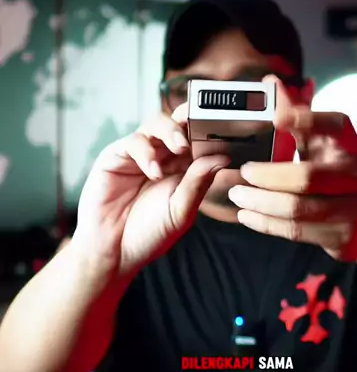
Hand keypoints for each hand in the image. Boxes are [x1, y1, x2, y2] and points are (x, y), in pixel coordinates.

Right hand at [71, 111, 227, 277]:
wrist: (114, 252)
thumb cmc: (148, 234)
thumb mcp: (181, 211)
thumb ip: (198, 183)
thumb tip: (222, 157)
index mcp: (183, 169)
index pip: (200, 140)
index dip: (213, 132)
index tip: (228, 129)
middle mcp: (162, 157)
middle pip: (179, 124)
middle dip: (192, 120)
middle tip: (204, 126)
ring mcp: (139, 154)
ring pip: (157, 124)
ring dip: (172, 131)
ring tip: (181, 147)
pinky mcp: (116, 156)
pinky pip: (134, 141)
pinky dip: (147, 152)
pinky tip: (154, 172)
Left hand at [228, 76, 356, 261]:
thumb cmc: (339, 174)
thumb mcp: (324, 143)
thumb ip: (297, 115)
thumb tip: (271, 81)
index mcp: (350, 144)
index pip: (333, 125)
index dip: (306, 120)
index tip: (275, 118)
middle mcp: (356, 174)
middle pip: (307, 176)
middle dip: (268, 175)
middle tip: (244, 171)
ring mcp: (351, 208)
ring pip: (298, 208)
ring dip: (261, 202)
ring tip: (237, 194)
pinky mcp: (340, 236)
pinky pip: (296, 231)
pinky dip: (266, 224)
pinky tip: (247, 215)